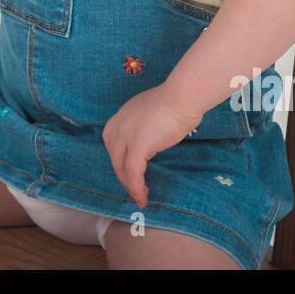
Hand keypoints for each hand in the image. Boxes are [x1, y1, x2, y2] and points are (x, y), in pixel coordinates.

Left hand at [102, 84, 201, 208]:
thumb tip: (152, 138)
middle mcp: (119, 124)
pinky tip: (142, 197)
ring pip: (121, 167)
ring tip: (139, 196)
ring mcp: (126, 135)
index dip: (119, 158)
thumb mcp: (153, 113)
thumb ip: (146, 126)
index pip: (111, 141)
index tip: (128, 170)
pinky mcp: (137, 146)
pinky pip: (133, 173)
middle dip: (123, 174)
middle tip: (135, 188)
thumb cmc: (176, 102)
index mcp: (122, 115)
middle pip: (114, 156)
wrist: (183, 97)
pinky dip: (136, 187)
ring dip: (129, 184)